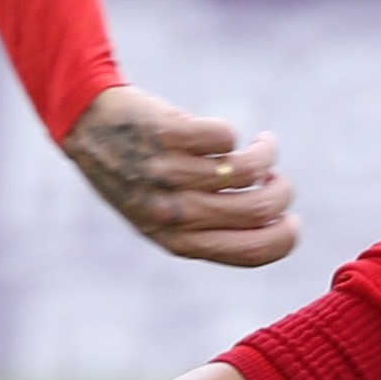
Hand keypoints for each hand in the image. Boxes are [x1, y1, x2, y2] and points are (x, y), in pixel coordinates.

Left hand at [59, 84, 294, 266]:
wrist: (87, 127)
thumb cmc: (136, 175)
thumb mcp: (163, 218)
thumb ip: (207, 228)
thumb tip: (271, 224)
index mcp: (177, 241)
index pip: (250, 252)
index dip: (284, 238)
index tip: (293, 220)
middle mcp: (173, 211)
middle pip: (258, 209)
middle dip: (283, 192)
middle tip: (278, 179)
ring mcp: (169, 172)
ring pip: (247, 169)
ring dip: (266, 155)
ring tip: (262, 147)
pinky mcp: (168, 134)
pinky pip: (225, 135)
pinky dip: (235, 133)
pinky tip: (227, 134)